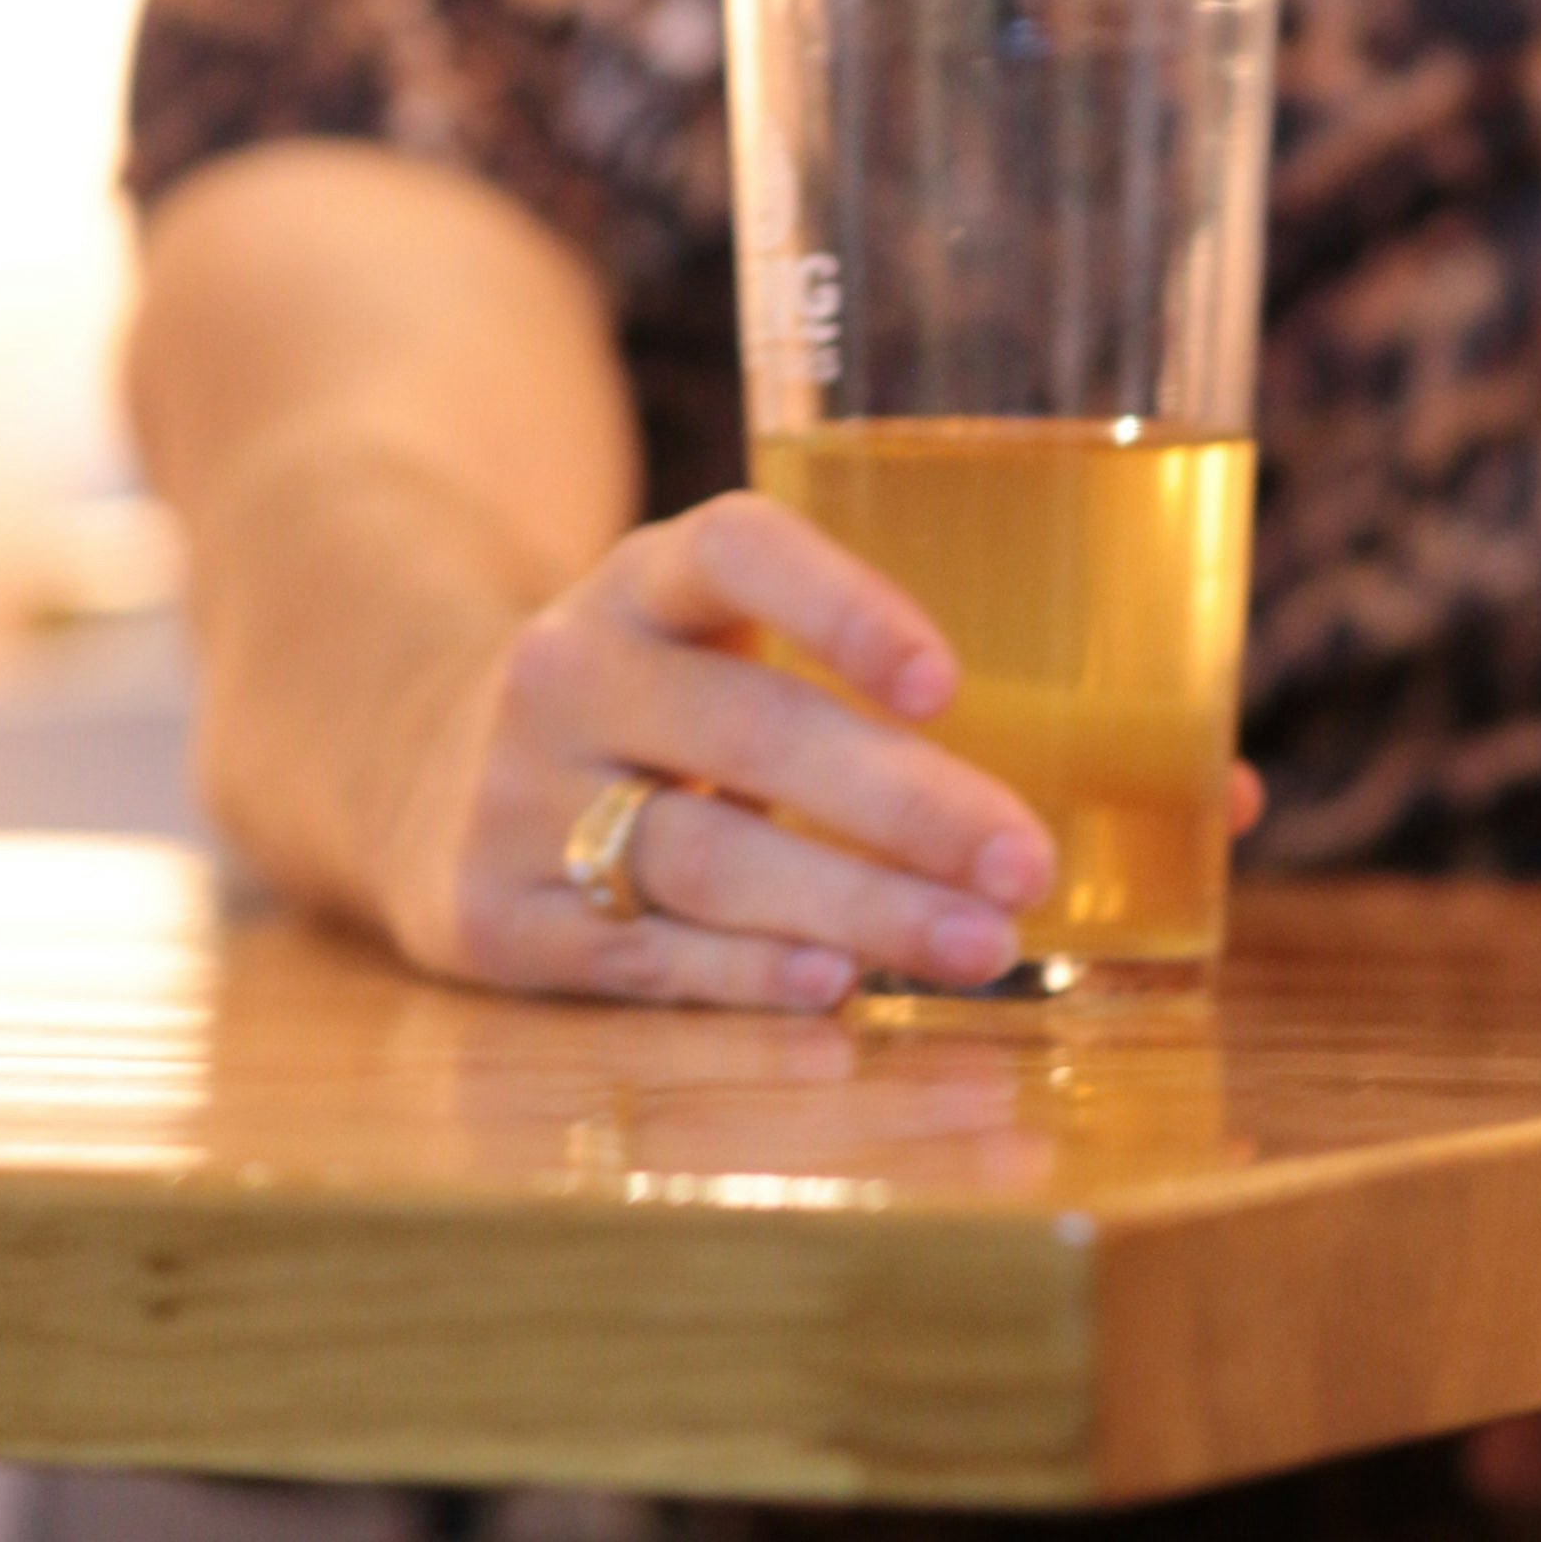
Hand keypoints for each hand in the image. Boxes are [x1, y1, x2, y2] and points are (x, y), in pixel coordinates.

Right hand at [370, 491, 1053, 1007]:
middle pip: (747, 729)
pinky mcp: (491, 912)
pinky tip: (836, 988)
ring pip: (700, 853)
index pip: (735, 553)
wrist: (417, 776)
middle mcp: (568, 671)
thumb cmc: (647, 718)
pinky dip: (744, 974)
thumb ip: (852, 691)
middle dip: (902, 803)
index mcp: (640, 584)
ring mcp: (517, 795)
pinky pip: (639, 951)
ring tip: (979, 945)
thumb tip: (1123, 803)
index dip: (841, 604)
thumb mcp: (710, 649)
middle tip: (1025, 862)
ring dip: (853, 907)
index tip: (945, 683)